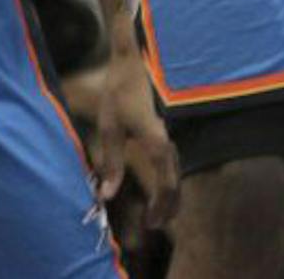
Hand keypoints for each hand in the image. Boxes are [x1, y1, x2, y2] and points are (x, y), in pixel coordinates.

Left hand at [89, 39, 179, 231]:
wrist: (136, 58)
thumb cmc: (119, 90)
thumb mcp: (109, 126)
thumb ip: (111, 162)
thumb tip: (107, 196)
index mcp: (156, 139)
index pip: (165, 181)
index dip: (161, 205)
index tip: (150, 223)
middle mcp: (170, 137)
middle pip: (175, 179)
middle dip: (168, 205)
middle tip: (154, 225)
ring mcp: (172, 131)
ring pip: (176, 170)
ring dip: (169, 193)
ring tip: (158, 211)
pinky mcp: (168, 127)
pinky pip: (173, 159)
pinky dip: (168, 177)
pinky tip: (160, 184)